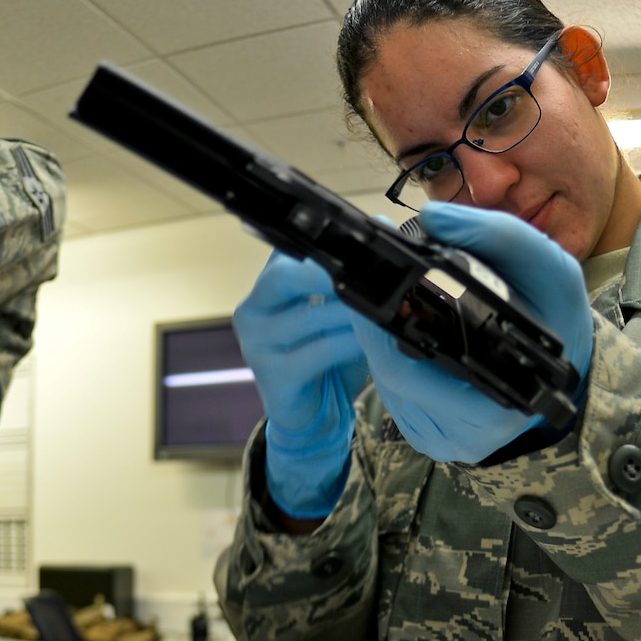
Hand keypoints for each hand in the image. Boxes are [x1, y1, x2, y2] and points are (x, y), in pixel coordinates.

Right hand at [234, 251, 370, 517]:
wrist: (313, 415)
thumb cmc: (330, 356)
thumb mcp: (340, 310)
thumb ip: (353, 276)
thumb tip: (386, 225)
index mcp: (270, 283)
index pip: (292, 248)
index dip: (328, 241)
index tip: (368, 239)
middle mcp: (254, 308)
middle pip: (286, 276)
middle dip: (333, 275)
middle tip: (376, 274)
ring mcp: (257, 343)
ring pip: (308, 316)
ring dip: (351, 313)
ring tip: (385, 309)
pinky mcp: (271, 374)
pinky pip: (317, 353)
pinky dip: (349, 345)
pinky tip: (372, 343)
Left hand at [350, 202, 593, 464]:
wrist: (568, 370)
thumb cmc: (557, 319)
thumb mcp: (549, 268)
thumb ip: (498, 237)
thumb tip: (433, 218)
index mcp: (493, 406)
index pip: (404, 370)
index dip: (377, 323)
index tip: (369, 275)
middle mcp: (463, 437)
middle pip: (387, 376)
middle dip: (376, 323)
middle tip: (371, 276)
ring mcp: (442, 442)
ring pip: (387, 385)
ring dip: (384, 338)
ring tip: (397, 300)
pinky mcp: (428, 437)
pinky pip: (396, 394)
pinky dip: (395, 356)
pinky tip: (410, 330)